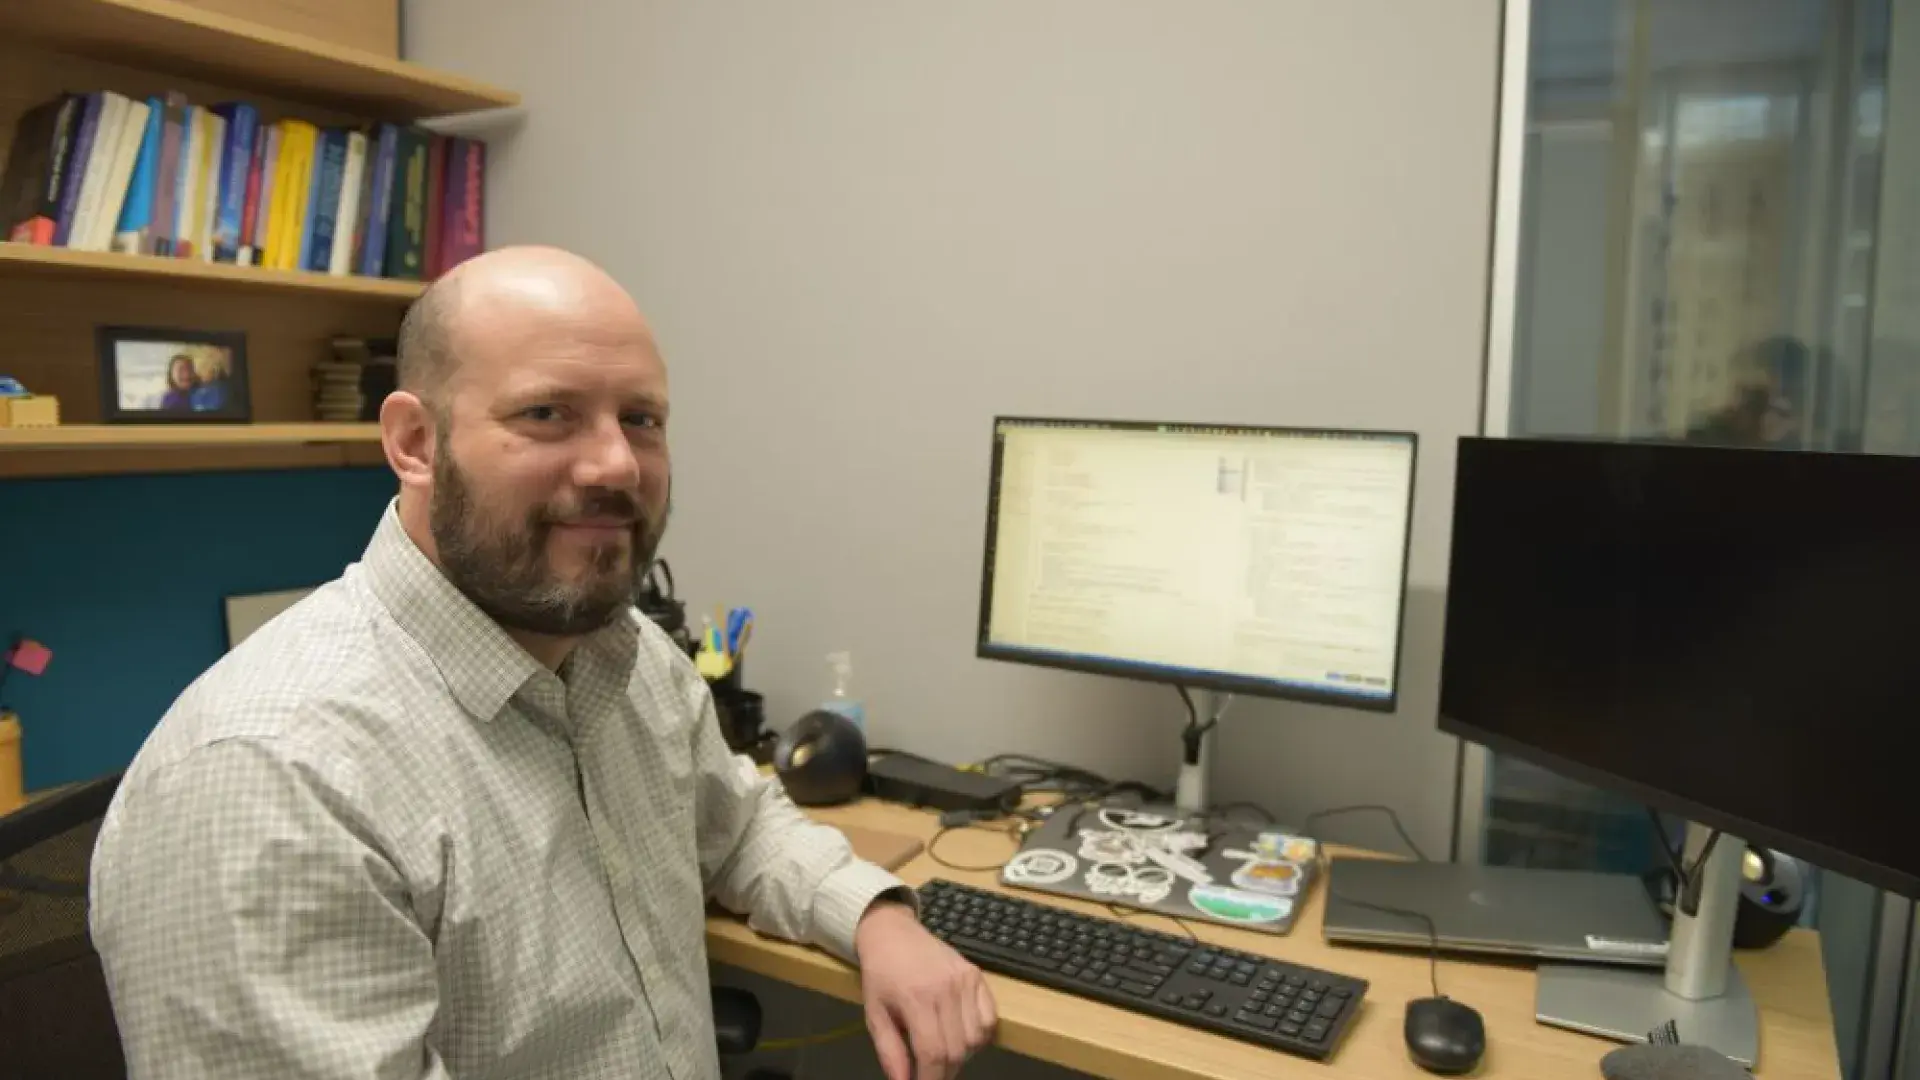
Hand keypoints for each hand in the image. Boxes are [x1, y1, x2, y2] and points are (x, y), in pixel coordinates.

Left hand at [854, 898, 995, 1079]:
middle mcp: (946, 989)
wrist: (893, 933)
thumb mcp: (875, 1015)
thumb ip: (890, 1053)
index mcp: (916, 999)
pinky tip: (961, 1034)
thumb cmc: (880, 975)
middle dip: (945, 1072)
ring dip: (962, 1055)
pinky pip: (989, 1018)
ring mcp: (966, 981)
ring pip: (976, 1038)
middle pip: (957, 1050)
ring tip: (944, 1053)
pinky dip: (979, 1035)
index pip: (933, 1053)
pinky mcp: (977, 975)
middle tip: (931, 1074)